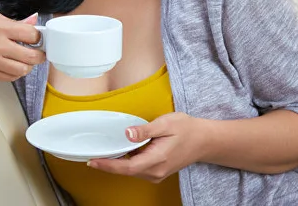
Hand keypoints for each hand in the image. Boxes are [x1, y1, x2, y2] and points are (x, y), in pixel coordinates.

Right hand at [0, 10, 44, 80]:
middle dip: (40, 54)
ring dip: (28, 65)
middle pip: (32, 56)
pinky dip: (16, 73)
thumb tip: (32, 22)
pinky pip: (10, 78)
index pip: (32, 35)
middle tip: (40, 52)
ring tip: (26, 59)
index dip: (39, 37)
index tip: (38, 37)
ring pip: (23, 70)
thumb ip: (13, 21)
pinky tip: (14, 65)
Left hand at [87, 112, 207, 182]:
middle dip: (109, 164)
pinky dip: (128, 162)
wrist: (204, 140)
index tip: (93, 161)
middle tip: (93, 155)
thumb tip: (127, 133)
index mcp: (157, 159)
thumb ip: (145, 130)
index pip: (127, 167)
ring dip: (118, 163)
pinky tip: (123, 152)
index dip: (108, 165)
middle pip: (126, 171)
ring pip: (131, 171)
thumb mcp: (166, 124)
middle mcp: (156, 171)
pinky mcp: (158, 172)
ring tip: (106, 152)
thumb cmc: (187, 130)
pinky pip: (138, 169)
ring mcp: (157, 174)